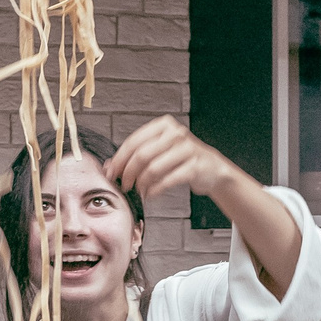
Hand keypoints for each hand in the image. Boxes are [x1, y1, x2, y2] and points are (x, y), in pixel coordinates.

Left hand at [108, 117, 241, 200]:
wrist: (212, 168)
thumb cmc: (181, 159)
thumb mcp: (159, 150)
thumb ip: (136, 155)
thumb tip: (109, 166)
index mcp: (163, 126)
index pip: (133, 142)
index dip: (119, 159)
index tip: (111, 173)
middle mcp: (176, 134)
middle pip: (141, 155)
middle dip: (127, 173)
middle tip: (123, 185)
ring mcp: (187, 149)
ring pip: (153, 169)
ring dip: (141, 184)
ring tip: (138, 191)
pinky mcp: (194, 167)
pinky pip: (167, 180)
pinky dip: (154, 190)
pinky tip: (150, 194)